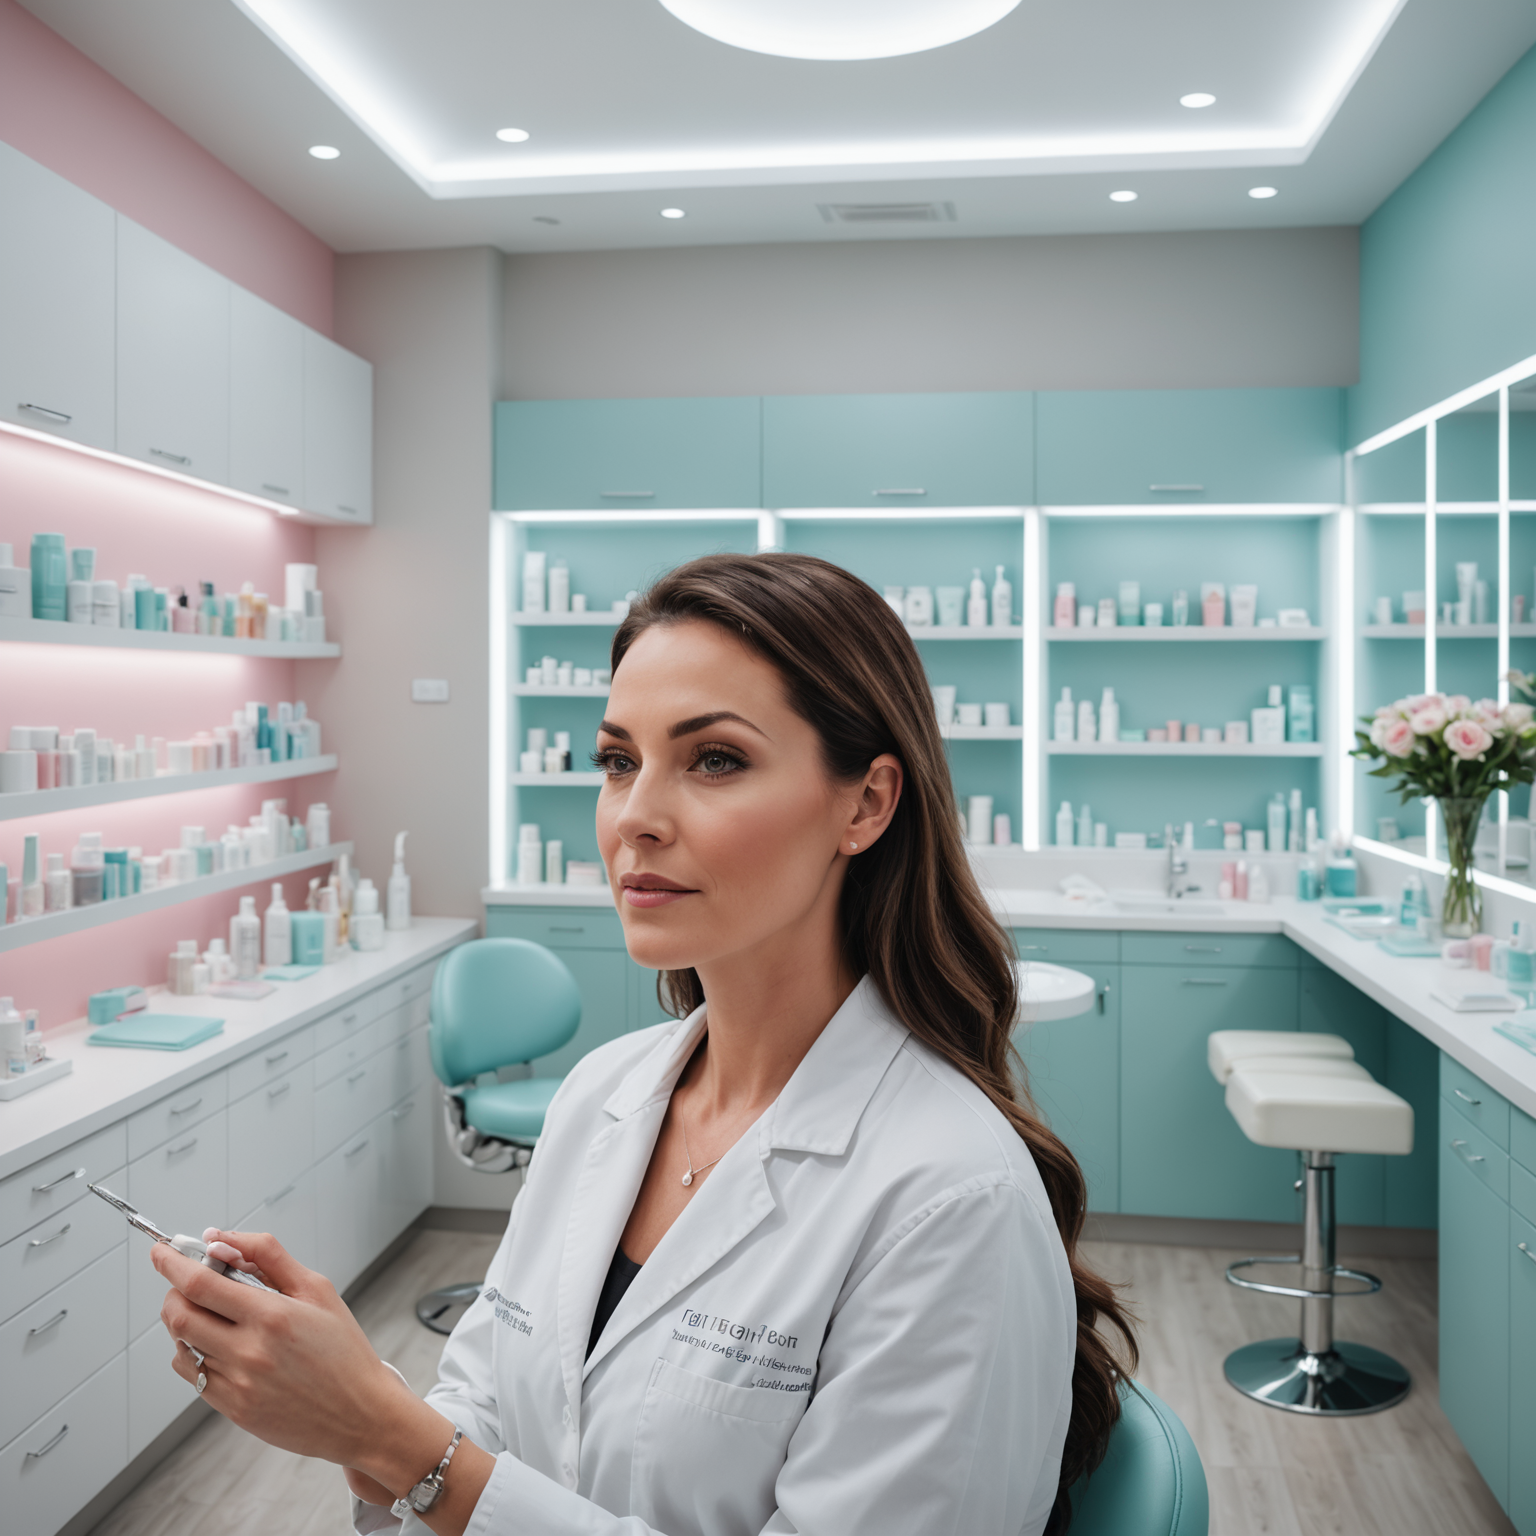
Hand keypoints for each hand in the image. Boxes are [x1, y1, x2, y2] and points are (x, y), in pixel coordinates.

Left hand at [154, 1228, 442, 1474]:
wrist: (359, 1414)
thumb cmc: (343, 1349)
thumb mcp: (317, 1289)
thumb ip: (268, 1257)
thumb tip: (221, 1239)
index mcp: (272, 1316)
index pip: (200, 1284)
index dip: (171, 1264)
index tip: (161, 1252)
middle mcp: (248, 1352)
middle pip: (178, 1316)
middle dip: (173, 1291)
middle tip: (188, 1282)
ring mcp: (236, 1385)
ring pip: (181, 1346)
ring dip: (185, 1322)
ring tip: (212, 1314)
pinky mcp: (232, 1410)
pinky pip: (192, 1376)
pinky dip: (193, 1353)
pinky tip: (218, 1344)